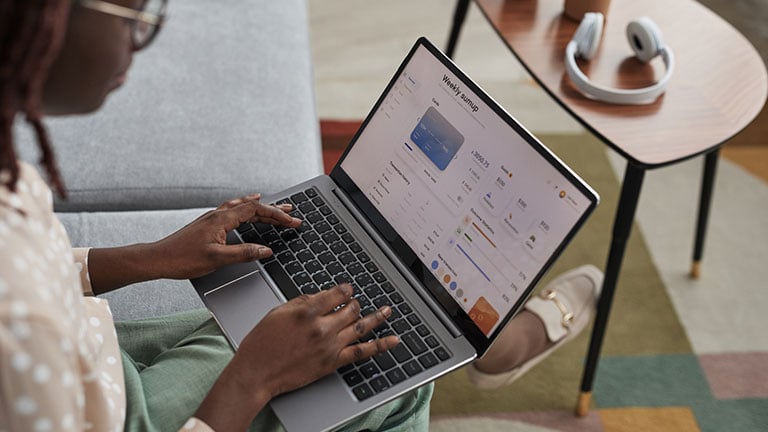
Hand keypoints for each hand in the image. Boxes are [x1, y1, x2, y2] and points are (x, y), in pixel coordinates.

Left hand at [86, 193, 301, 293]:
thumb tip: (266, 251)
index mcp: (222, 219)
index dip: (277, 215)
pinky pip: (232, 210)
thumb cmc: (182, 259)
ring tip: (275, 208)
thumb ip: (244, 253)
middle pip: (251, 206)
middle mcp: (218, 214)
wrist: (157, 259)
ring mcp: (212, 218)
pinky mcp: (207, 224)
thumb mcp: (217, 259)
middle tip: (292, 213)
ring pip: (242, 207)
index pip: (256, 211)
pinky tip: (245, 212)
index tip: (293, 221)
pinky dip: (245, 209)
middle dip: (274, 210)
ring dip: (260, 208)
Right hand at [195, 284, 398, 429]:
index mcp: (308, 310)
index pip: (337, 293)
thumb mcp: (278, 311)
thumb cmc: (262, 343)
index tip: (347, 290)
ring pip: (360, 326)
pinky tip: (393, 340)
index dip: (345, 290)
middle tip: (355, 304)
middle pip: (350, 308)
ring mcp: (330, 345)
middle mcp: (322, 326)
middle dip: (354, 304)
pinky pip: (362, 351)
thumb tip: (322, 296)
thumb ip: (303, 301)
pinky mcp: (332, 362)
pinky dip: (380, 345)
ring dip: (376, 317)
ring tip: (387, 311)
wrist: (256, 372)